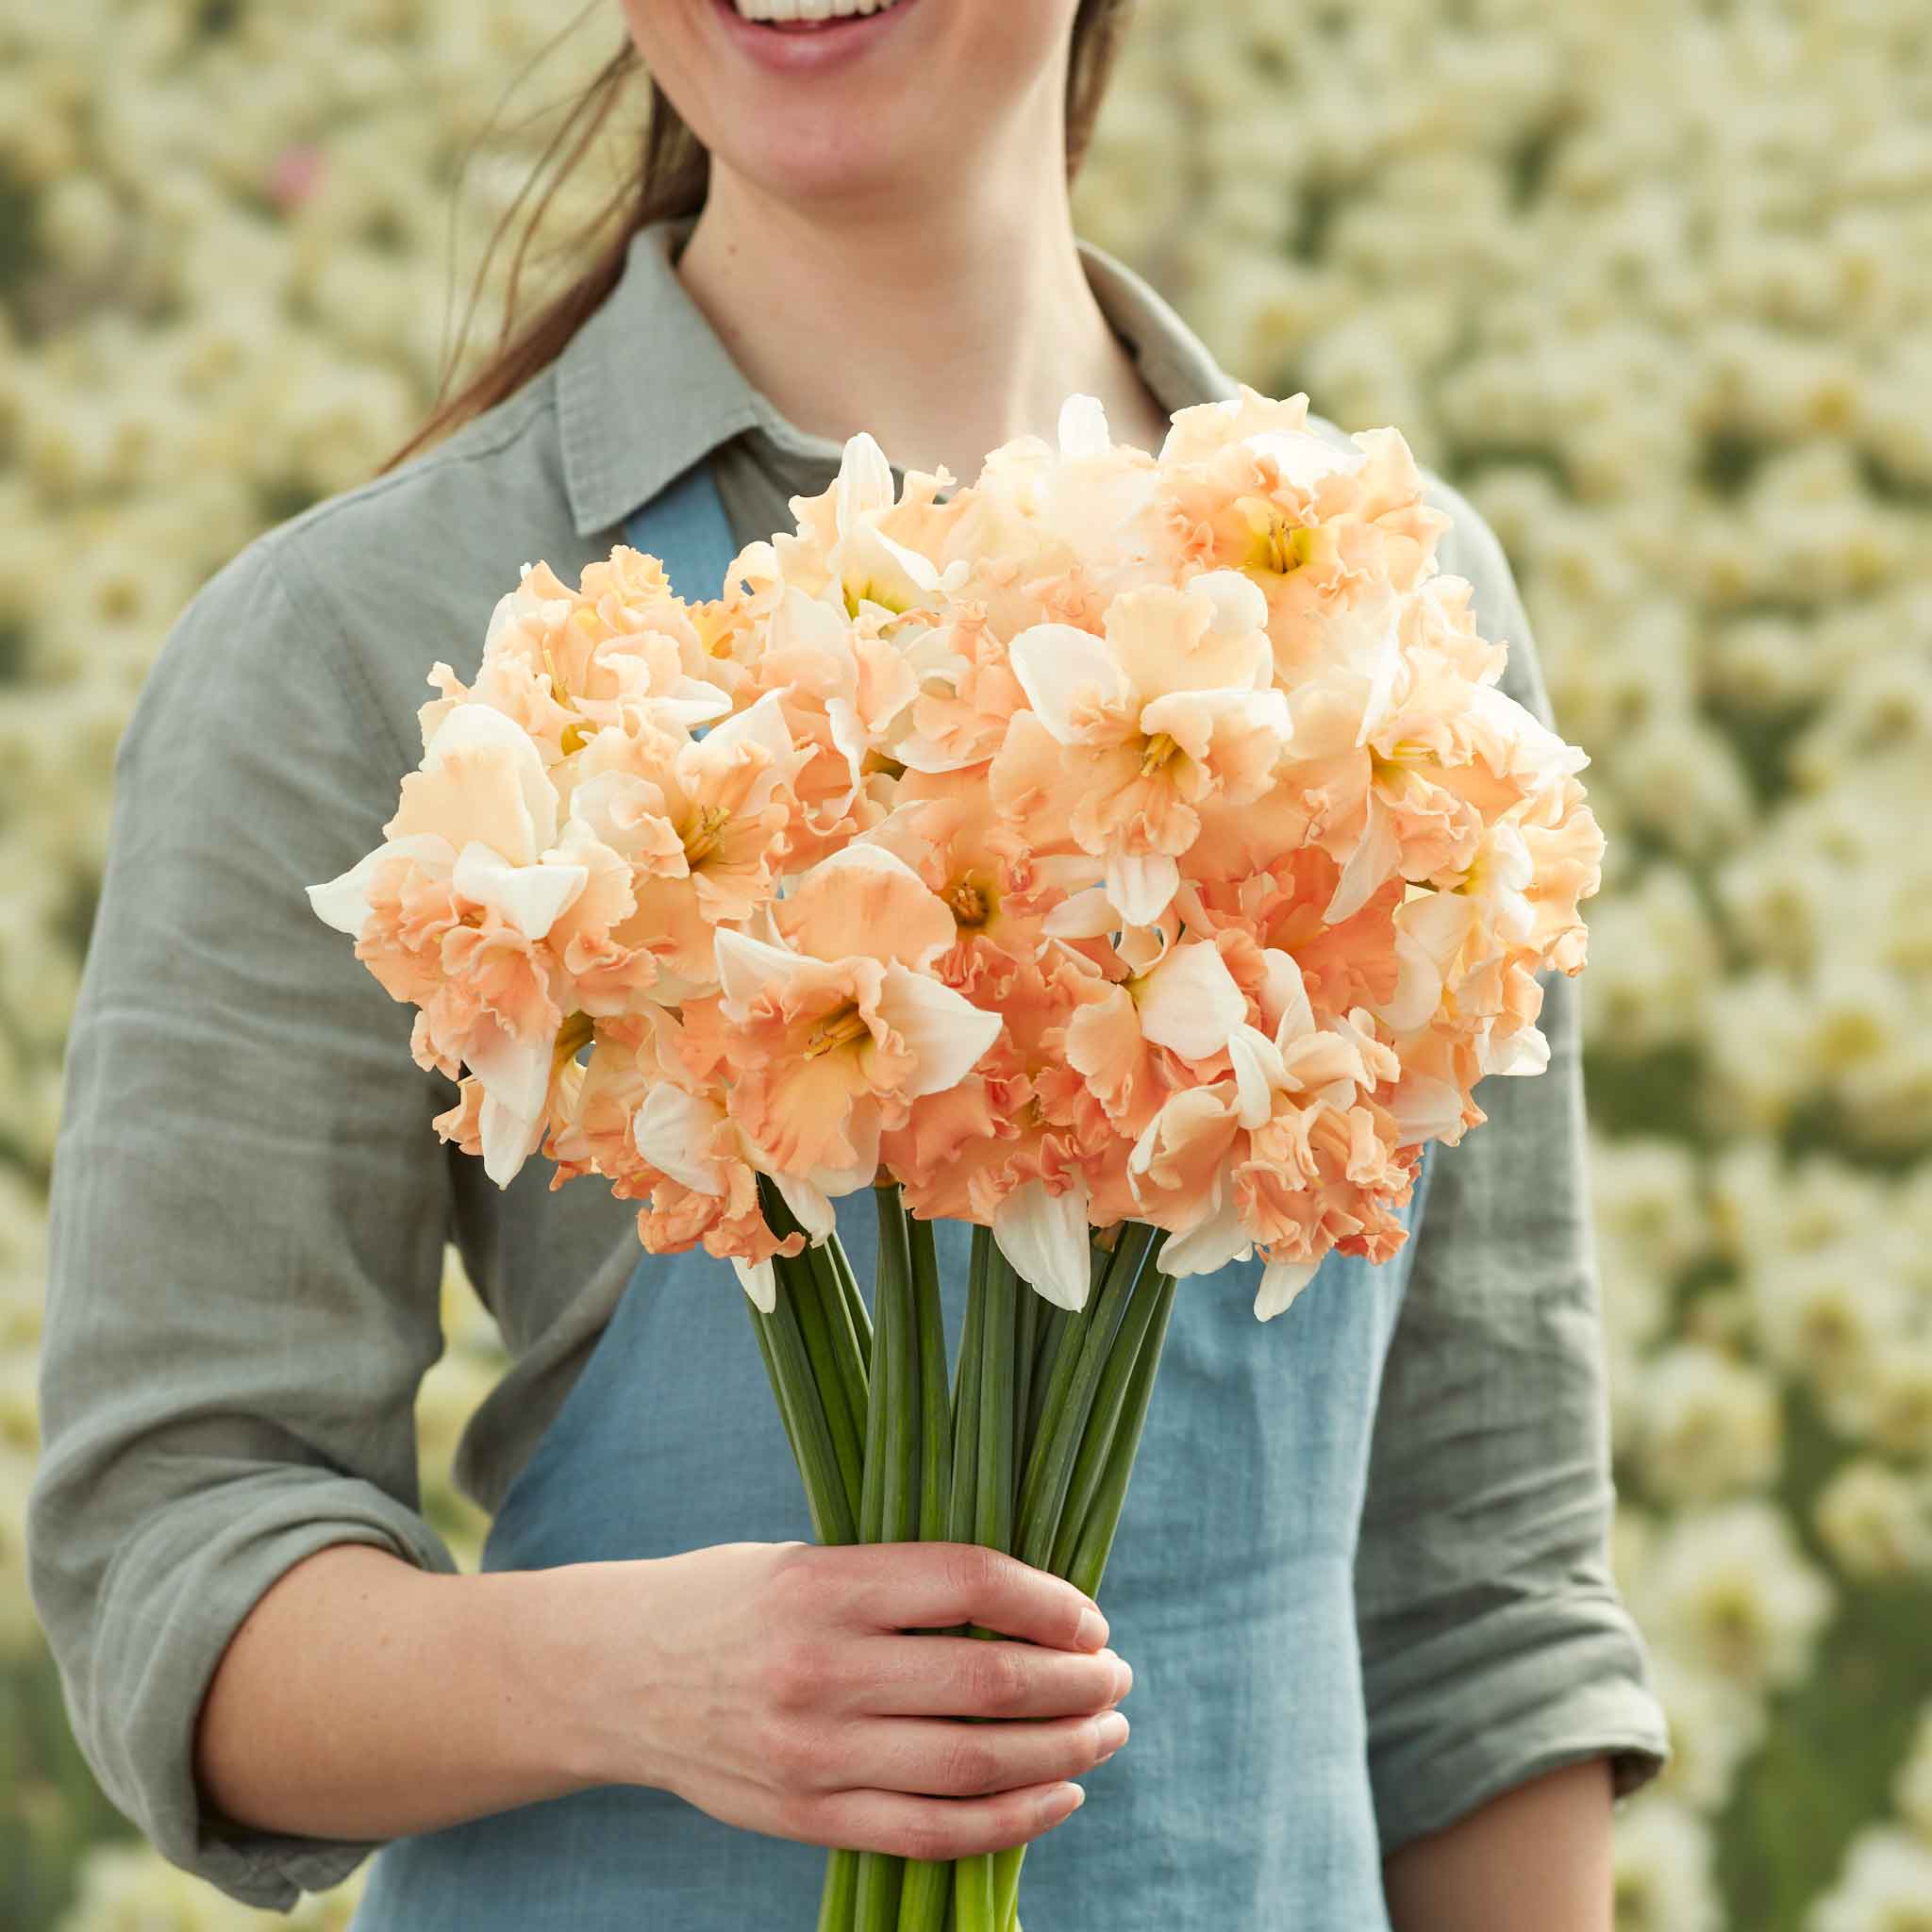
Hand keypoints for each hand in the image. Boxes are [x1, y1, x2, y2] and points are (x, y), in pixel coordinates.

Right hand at [567, 1540, 1132, 1859]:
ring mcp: (813, 1754)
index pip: (972, 1584)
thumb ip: (904, 1586)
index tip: (1092, 1618)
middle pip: (988, 1681)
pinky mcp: (808, 1818)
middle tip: (1117, 1676)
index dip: (1051, 1603)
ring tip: (1103, 1733)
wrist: (617, 1675)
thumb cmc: (731, 1602)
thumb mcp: (808, 1560)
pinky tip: (1057, 1796)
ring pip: (974, 1765)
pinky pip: (933, 1834)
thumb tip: (1034, 1610)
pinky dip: (1012, 1822)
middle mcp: (820, 1670)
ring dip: (1062, 1752)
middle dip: (1075, 1683)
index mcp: (824, 1583)